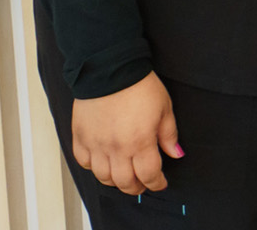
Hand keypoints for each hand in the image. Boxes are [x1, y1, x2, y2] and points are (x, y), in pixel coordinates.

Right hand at [70, 71, 181, 194]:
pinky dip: (93, 168)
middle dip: (136, 188)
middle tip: (142, 184)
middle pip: (125, 183)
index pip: (149, 175)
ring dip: (115, 181)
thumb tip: (176, 153)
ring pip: (103, 177)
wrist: (110, 69)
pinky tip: (102, 163)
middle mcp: (116, 148)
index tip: (160, 183)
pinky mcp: (80, 138)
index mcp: (140, 142)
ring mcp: (96, 145)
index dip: (157, 183)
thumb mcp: (164, 108)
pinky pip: (84, 163)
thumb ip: (169, 135)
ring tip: (124, 176)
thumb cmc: (138, 85)